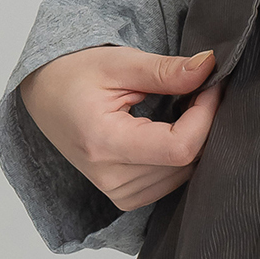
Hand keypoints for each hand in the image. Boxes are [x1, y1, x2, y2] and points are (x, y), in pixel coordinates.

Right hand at [20, 44, 220, 212]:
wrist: (46, 94)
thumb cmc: (75, 74)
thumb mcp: (119, 62)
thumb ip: (165, 70)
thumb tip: (208, 68)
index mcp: (104, 143)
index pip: (178, 148)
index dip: (206, 116)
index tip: (212, 85)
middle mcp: (110, 177)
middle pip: (184, 162)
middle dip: (203, 124)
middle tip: (201, 89)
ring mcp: (116, 192)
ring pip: (183, 174)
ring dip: (193, 141)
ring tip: (182, 106)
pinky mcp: (124, 196)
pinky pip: (170, 182)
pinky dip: (180, 156)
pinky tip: (171, 130)